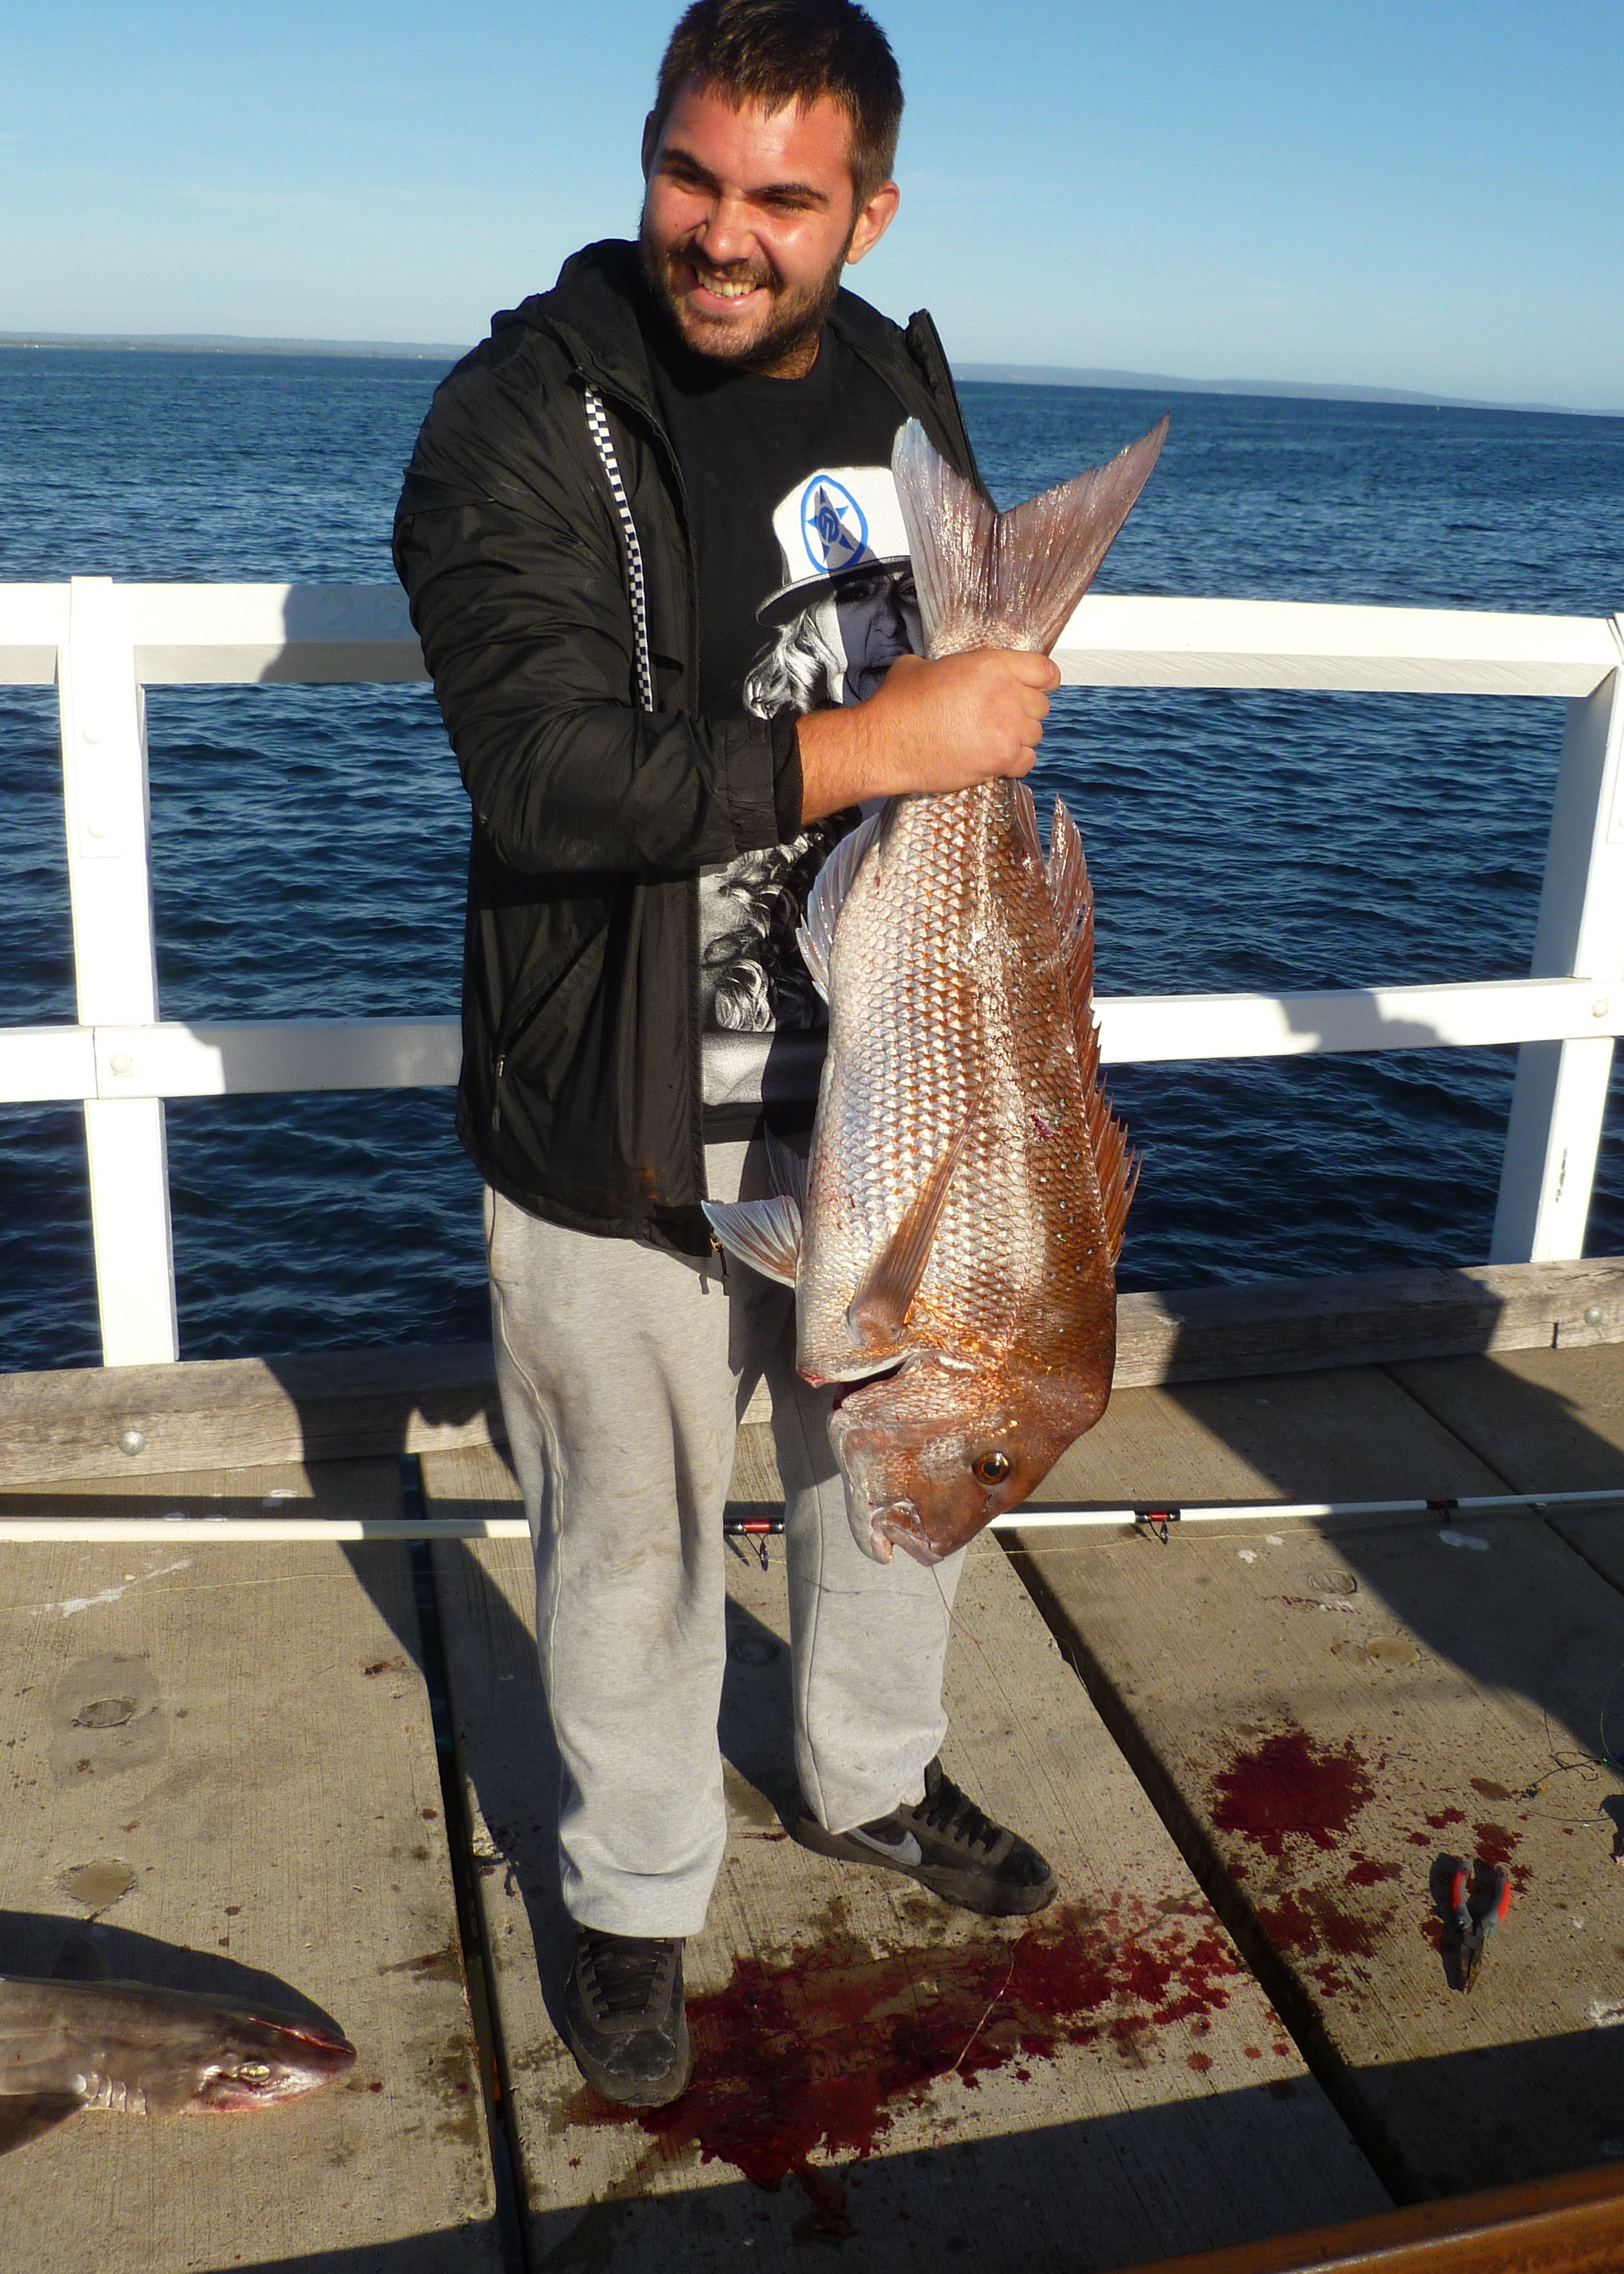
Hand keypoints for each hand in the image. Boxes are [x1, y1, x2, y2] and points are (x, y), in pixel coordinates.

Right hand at [797, 649, 1060, 822]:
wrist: (885, 744)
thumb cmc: (898, 703)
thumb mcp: (922, 665)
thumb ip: (952, 666)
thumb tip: (950, 672)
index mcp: (992, 665)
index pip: (1045, 670)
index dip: (1042, 680)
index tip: (1036, 687)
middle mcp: (1007, 696)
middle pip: (1041, 706)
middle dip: (1024, 711)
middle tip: (1001, 717)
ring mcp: (1006, 731)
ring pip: (1035, 735)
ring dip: (1019, 737)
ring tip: (995, 739)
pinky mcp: (1000, 760)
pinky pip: (1027, 762)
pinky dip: (1015, 762)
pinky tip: (996, 758)